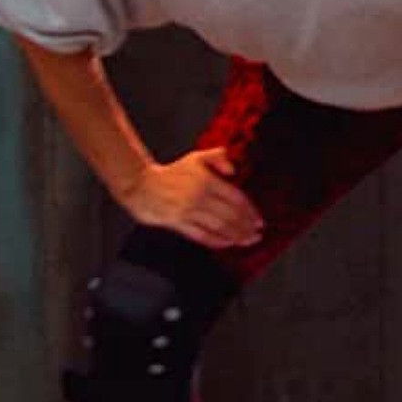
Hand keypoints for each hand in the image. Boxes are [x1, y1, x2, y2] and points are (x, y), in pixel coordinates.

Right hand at [117, 148, 263, 249]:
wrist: (141, 185)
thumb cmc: (171, 173)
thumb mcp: (196, 157)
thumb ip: (218, 157)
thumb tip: (233, 170)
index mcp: (207, 182)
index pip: (236, 199)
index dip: (250, 211)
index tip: (259, 220)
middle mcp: (200, 198)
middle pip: (230, 216)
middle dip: (246, 227)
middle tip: (257, 234)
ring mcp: (188, 212)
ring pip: (218, 227)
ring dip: (236, 236)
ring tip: (247, 241)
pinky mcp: (178, 224)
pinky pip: (201, 235)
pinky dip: (217, 241)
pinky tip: (227, 243)